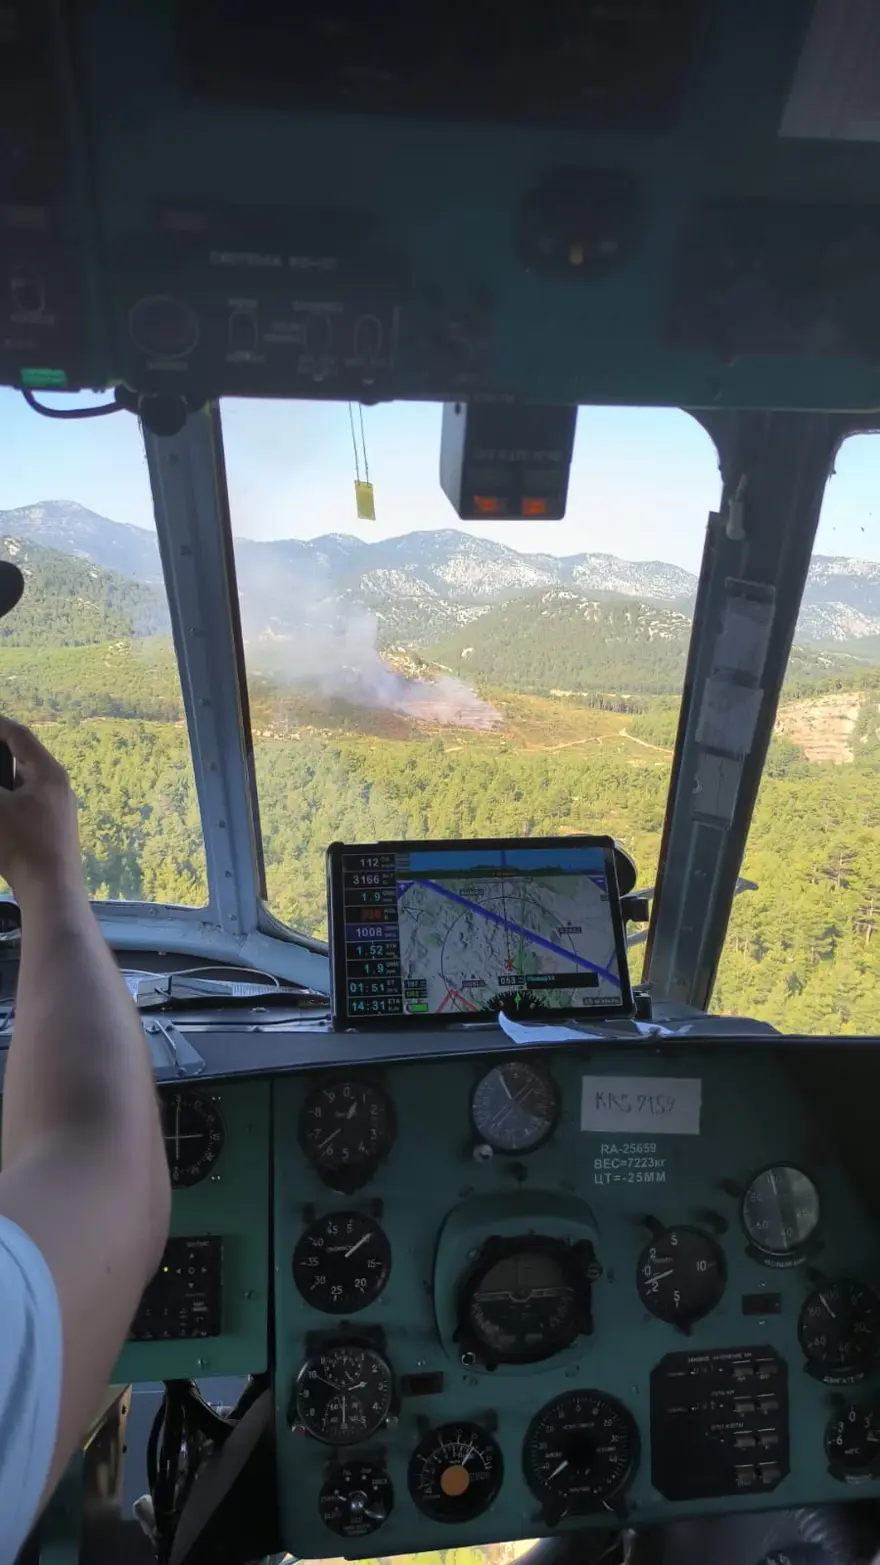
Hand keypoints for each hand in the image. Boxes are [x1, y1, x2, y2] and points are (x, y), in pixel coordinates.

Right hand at [0, 718, 84, 903]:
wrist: (52, 890)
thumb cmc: (23, 846)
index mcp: (48, 773)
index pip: (19, 736)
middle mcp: (58, 786)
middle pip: (22, 758)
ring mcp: (59, 808)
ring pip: (23, 783)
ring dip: (4, 779)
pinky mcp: (54, 828)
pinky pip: (26, 804)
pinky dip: (8, 801)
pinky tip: (0, 811)